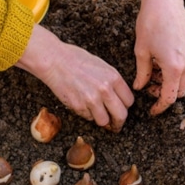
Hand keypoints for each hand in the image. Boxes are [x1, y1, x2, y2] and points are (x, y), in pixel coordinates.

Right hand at [15, 24, 134, 130]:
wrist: (55, 61)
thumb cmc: (76, 59)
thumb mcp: (101, 66)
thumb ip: (112, 82)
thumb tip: (118, 97)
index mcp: (113, 77)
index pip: (129, 101)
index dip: (125, 107)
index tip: (122, 109)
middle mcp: (105, 90)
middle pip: (121, 115)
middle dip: (119, 122)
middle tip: (115, 124)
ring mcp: (92, 100)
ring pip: (104, 121)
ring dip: (101, 120)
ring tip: (97, 114)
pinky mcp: (79, 107)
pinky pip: (88, 117)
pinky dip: (87, 114)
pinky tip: (82, 104)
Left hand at [134, 0, 184, 115]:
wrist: (165, 0)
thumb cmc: (150, 23)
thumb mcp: (141, 51)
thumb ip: (142, 73)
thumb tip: (140, 87)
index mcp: (174, 67)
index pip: (170, 98)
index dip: (160, 107)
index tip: (151, 110)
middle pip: (179, 92)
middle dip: (165, 94)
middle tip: (148, 88)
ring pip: (183, 81)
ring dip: (170, 83)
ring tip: (152, 74)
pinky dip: (175, 73)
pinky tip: (160, 64)